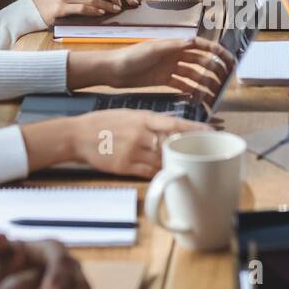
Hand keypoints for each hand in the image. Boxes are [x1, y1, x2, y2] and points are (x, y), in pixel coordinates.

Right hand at [66, 109, 209, 177]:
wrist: (77, 135)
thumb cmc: (103, 122)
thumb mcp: (128, 114)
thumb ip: (150, 120)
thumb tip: (171, 124)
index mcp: (143, 118)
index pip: (174, 124)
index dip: (195, 129)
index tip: (211, 132)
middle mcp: (140, 134)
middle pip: (171, 145)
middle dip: (186, 150)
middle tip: (201, 153)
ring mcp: (132, 151)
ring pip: (161, 161)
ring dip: (173, 164)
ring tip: (184, 165)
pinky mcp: (124, 167)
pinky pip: (148, 173)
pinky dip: (158, 174)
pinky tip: (165, 174)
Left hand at [106, 36, 234, 101]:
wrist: (112, 70)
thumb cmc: (130, 56)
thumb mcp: (152, 50)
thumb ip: (173, 46)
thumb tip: (193, 40)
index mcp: (174, 45)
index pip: (200, 46)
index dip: (215, 52)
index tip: (228, 60)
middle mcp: (175, 56)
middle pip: (200, 63)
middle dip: (213, 71)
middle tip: (224, 83)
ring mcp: (170, 69)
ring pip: (193, 77)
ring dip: (204, 85)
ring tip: (213, 96)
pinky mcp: (164, 81)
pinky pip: (182, 86)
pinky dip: (191, 92)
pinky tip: (199, 99)